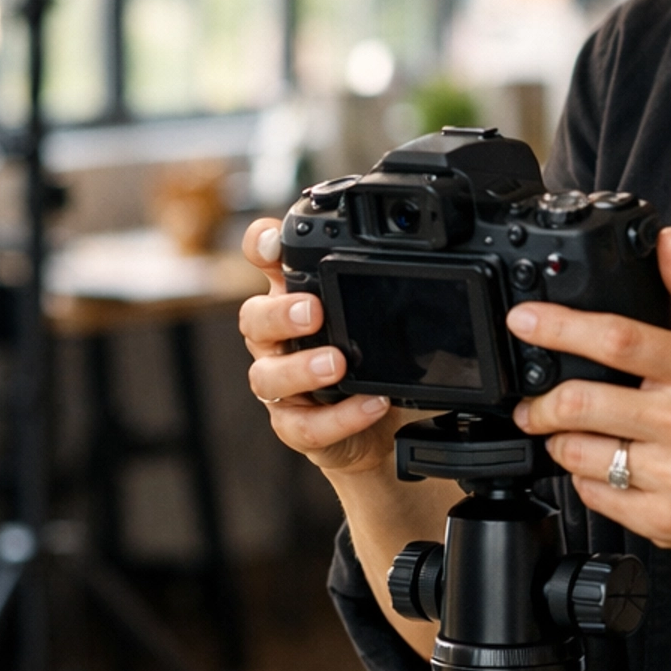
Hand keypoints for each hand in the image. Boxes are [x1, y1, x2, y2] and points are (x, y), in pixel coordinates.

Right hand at [238, 218, 410, 482]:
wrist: (377, 428)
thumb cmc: (368, 363)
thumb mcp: (378, 322)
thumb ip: (381, 293)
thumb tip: (416, 271)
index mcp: (293, 302)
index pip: (267, 265)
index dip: (261, 247)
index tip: (273, 241)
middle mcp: (277, 340)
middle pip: (254, 319)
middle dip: (279, 313)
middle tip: (313, 311)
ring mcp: (281, 385)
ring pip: (267, 376)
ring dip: (301, 369)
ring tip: (338, 364)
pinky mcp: (294, 426)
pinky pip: (304, 425)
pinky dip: (339, 417)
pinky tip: (369, 404)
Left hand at [510, 227, 670, 573]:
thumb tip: (666, 242)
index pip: (617, 339)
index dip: (559, 327)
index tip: (524, 321)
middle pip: (580, 403)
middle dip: (540, 402)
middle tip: (534, 400)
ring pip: (577, 452)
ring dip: (559, 441)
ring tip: (572, 435)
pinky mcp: (660, 518)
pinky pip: (591, 495)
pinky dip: (584, 479)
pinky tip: (606, 468)